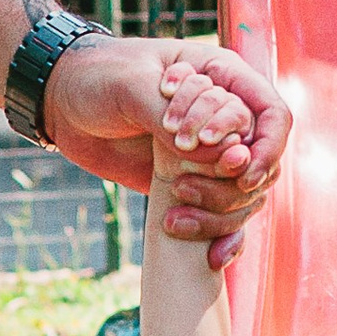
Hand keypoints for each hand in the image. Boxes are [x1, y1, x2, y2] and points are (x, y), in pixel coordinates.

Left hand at [48, 37, 284, 264]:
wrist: (63, 102)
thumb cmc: (98, 77)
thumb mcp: (133, 85)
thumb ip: (175, 118)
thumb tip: (218, 159)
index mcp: (223, 78)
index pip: (273, 115)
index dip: (266, 147)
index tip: (238, 169)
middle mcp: (226, 119)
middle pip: (263, 163)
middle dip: (231, 187)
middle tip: (181, 189)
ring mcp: (210, 155)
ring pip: (245, 196)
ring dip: (219, 217)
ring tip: (172, 220)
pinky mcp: (193, 183)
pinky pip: (223, 217)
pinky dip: (223, 239)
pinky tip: (213, 259)